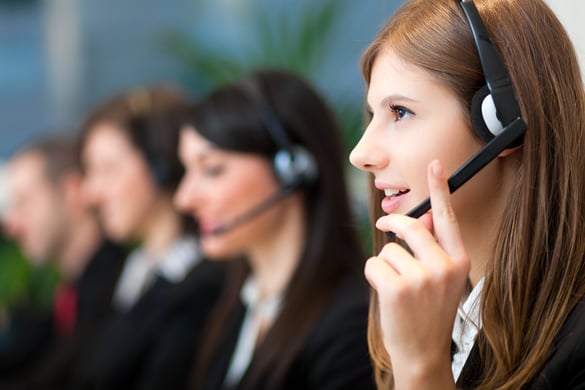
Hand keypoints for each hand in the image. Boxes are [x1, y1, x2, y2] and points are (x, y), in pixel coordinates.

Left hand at [364, 160, 470, 388]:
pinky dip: (374, 276)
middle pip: (409, 225)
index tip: (435, 165)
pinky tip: (386, 294)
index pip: (447, 218)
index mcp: (459, 260)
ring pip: (388, 248)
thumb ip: (432, 248)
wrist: (423, 353)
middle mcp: (445, 266)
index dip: (440, 189)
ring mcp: (423, 278)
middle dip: (392, 225)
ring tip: (398, 288)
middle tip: (383, 226)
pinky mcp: (398, 287)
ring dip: (386, 265)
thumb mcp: (442, 279)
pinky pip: (374, 263)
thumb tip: (419, 217)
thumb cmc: (429, 312)